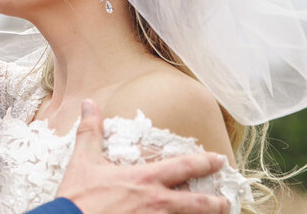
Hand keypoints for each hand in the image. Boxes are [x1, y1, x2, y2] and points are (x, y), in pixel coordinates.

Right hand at [57, 101, 229, 213]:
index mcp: (144, 179)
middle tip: (227, 202)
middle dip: (216, 203)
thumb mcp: (82, 161)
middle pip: (198, 203)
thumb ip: (91, 132)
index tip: (218, 160)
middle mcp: (157, 202)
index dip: (205, 163)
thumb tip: (89, 104)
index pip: (184, 167)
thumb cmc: (79, 197)